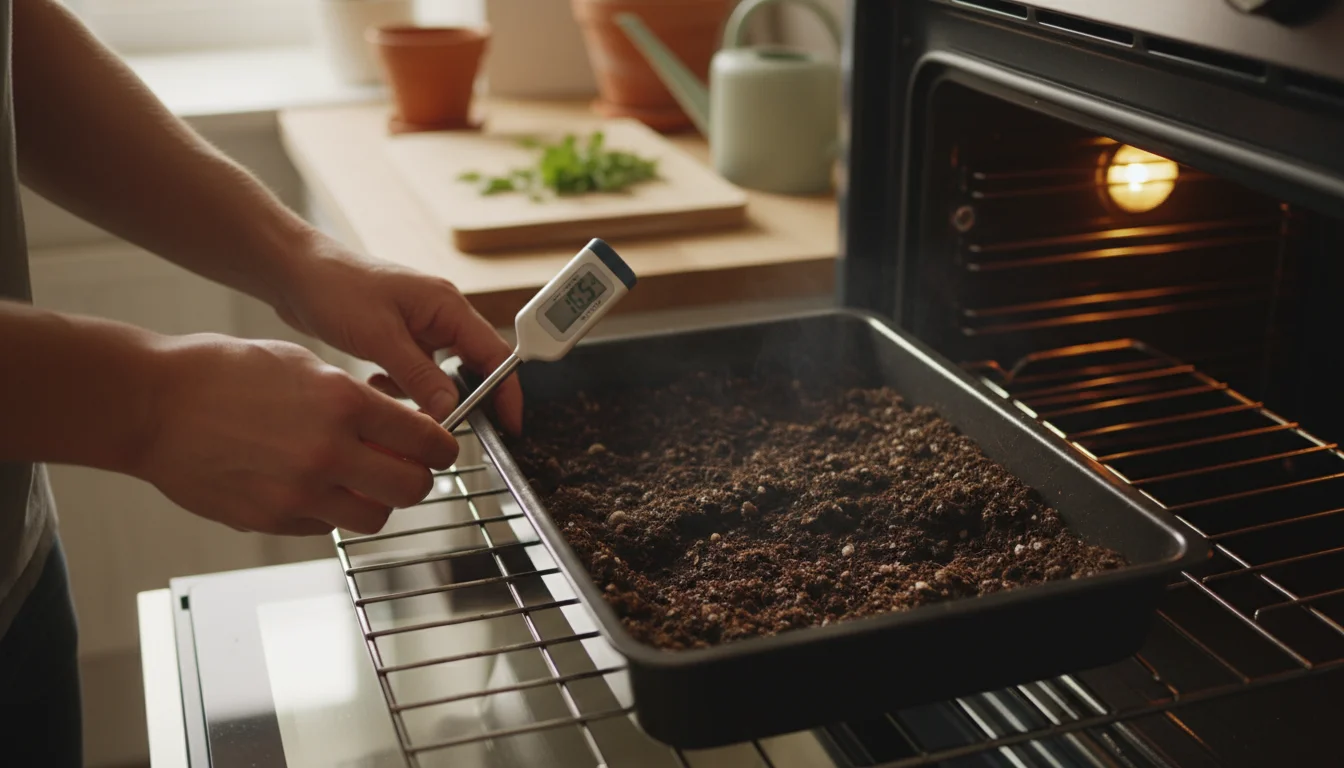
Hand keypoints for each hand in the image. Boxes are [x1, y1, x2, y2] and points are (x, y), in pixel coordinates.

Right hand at [133, 334, 457, 534]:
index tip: (441, 446)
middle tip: (410, 466)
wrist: (153, 405)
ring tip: (363, 479)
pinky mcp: (273, 519)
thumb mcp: (305, 365)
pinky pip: (327, 526)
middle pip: (413, 487)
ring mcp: (300, 492)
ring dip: (379, 501)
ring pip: (375, 517)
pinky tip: (315, 485)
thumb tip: (402, 424)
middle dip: (419, 477)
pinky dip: (333, 511)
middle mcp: (328, 453)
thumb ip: (358, 399)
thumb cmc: (223, 373)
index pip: (428, 440)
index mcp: (343, 404)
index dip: (443, 445)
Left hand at [275, 235, 522, 433]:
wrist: (293, 272)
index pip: (495, 354)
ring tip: (400, 404)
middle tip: (453, 428)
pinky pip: (416, 374)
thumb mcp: (380, 337)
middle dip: (464, 398)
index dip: (507, 391)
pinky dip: (401, 388)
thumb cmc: (335, 287)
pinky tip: (377, 384)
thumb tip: (451, 408)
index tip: (508, 425)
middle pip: (473, 366)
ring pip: (441, 375)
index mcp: (447, 306)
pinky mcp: (399, 338)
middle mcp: (440, 315)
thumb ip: (419, 375)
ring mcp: (420, 327)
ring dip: (425, 395)